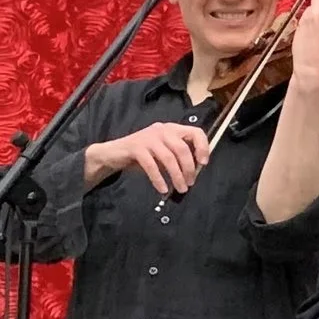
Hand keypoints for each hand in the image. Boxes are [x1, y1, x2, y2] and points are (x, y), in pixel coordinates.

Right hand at [89, 122, 209, 193]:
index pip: (195, 132)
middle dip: (189, 169)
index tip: (203, 164)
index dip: (203, 147)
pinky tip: (163, 189)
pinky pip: (151, 165)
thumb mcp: (165, 153)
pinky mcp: (135, 147)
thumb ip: (179, 157)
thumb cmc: (144, 155)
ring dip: (177, 176)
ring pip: (168, 158)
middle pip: (182, 149)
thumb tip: (196, 171)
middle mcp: (162, 130)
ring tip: (181, 189)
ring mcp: (148, 137)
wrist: (114, 153)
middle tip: (190, 183)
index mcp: (172, 129)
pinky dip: (159, 179)